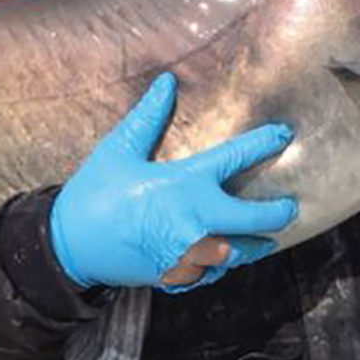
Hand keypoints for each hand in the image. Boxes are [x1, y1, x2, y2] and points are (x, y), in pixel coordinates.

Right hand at [49, 72, 296, 291]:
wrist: (70, 248)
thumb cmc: (93, 194)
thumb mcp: (118, 150)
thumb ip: (148, 117)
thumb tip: (166, 82)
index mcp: (185, 184)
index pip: (237, 158)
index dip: (266, 143)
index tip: (284, 135)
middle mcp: (197, 221)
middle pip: (256, 220)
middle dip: (279, 213)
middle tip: (289, 207)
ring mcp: (191, 255)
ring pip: (240, 254)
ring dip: (256, 245)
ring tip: (266, 238)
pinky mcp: (180, 277)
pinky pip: (214, 274)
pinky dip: (224, 265)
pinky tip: (225, 258)